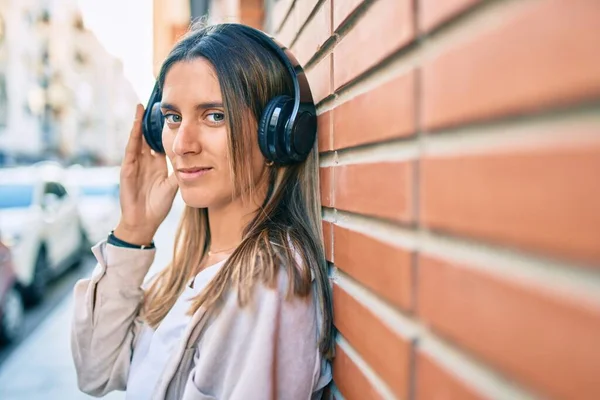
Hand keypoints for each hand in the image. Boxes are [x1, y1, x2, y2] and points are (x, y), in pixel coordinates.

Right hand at [114, 104, 177, 244]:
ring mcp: (135, 164)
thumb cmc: (158, 206)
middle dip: (150, 121)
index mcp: (158, 164)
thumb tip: (196, 161)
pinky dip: (132, 138)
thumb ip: (181, 173)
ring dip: (138, 124)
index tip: (172, 114)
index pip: (162, 141)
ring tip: (140, 107)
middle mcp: (146, 161)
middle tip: (155, 102)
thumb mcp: (174, 186)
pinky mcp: (127, 170)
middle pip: (148, 136)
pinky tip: (135, 126)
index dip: (166, 129)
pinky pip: (130, 151)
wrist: (143, 222)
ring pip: (137, 139)